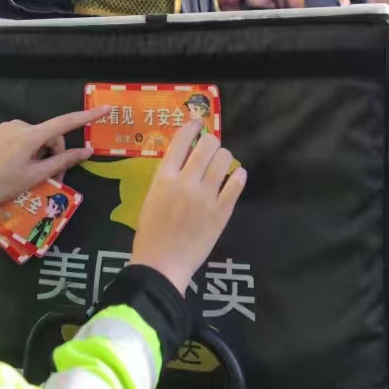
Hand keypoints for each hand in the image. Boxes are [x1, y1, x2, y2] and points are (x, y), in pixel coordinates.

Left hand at [0, 108, 105, 211]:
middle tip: (50, 176)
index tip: (105, 109)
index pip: (65, 122)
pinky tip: (14, 165)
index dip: (87, 116)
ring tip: (29, 173)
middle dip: (53, 153)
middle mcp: (20, 124)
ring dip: (39, 152)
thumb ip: (62, 162)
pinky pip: (20, 137)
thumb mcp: (35, 176)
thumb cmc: (2, 185)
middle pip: (49, 135)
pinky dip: (25, 149)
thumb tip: (86, 151)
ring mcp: (6, 126)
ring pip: (35, 137)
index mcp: (31, 135)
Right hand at [130, 121, 247, 294]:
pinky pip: (237, 183)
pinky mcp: (222, 211)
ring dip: (224, 156)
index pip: (181, 141)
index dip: (191, 127)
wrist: (162, 265)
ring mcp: (206, 196)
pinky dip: (238, 175)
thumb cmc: (150, 234)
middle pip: (207, 145)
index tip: (197, 123)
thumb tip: (183, 158)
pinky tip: (236, 176)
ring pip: (225, 160)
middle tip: (211, 146)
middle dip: (211, 141)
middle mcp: (186, 182)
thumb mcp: (151, 198)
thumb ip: (166, 178)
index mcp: (164, 178)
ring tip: (222, 162)